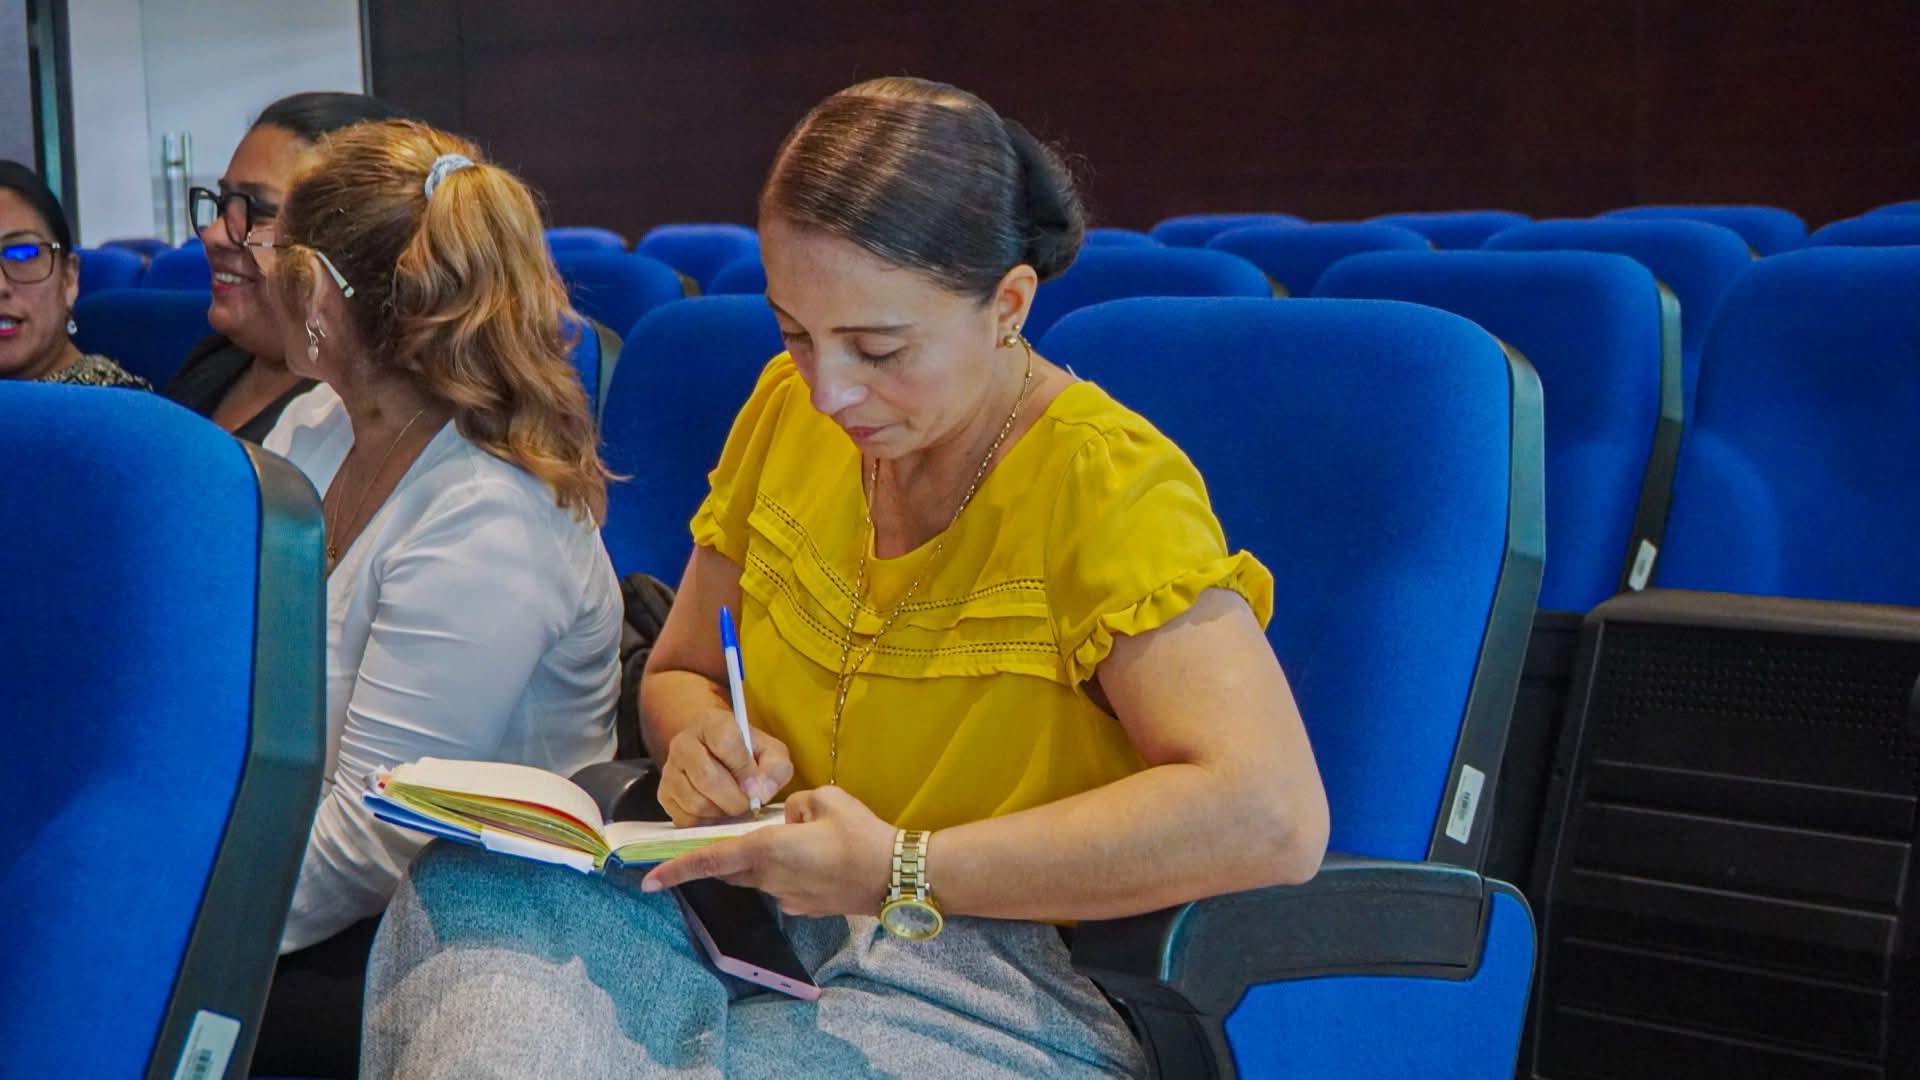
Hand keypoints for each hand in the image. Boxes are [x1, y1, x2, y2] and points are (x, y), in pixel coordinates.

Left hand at [641, 786, 895, 917]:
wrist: (894, 876)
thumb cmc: (860, 834)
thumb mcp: (827, 798)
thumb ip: (796, 805)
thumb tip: (789, 818)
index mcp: (769, 849)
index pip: (713, 859)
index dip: (678, 869)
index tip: (649, 880)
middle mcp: (770, 879)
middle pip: (733, 868)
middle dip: (729, 854)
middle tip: (742, 836)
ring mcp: (786, 898)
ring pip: (758, 876)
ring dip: (764, 860)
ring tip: (802, 841)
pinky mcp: (803, 907)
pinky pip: (782, 885)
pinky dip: (787, 871)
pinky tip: (818, 858)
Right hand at [657, 709, 792, 825]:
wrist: (717, 754)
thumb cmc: (748, 754)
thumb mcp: (771, 753)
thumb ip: (775, 769)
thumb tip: (759, 793)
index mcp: (711, 722)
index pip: (726, 742)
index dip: (746, 770)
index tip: (758, 787)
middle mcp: (683, 743)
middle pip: (707, 778)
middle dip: (735, 799)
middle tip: (748, 804)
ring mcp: (669, 769)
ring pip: (696, 802)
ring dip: (722, 813)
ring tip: (734, 805)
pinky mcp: (664, 794)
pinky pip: (685, 818)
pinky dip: (707, 822)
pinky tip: (718, 811)